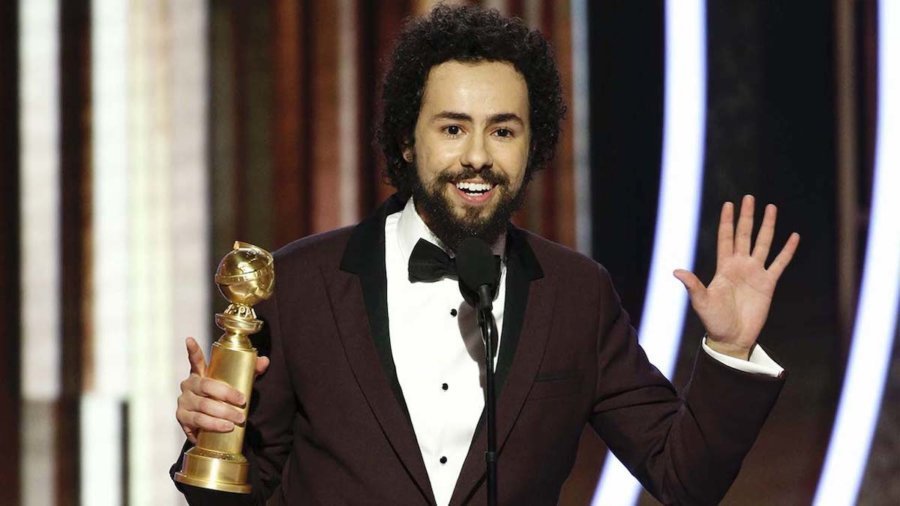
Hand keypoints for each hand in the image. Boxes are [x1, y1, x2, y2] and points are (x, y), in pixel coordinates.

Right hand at [176, 336, 270, 442]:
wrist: (209, 424)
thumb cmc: (223, 399)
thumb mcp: (236, 384)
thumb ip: (250, 372)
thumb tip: (264, 361)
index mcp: (200, 373)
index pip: (195, 360)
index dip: (193, 350)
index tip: (190, 339)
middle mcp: (189, 385)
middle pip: (206, 386)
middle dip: (226, 395)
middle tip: (243, 402)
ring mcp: (183, 401)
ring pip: (203, 406)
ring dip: (222, 414)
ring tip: (238, 419)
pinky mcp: (181, 417)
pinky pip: (197, 421)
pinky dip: (213, 425)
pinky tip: (224, 427)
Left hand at [673, 195, 799, 359]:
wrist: (732, 337)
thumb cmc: (714, 320)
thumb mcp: (701, 301)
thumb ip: (693, 285)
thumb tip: (676, 271)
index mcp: (723, 267)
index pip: (726, 238)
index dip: (727, 221)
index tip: (729, 204)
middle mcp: (740, 266)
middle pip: (744, 235)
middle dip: (747, 216)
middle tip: (750, 197)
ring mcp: (755, 273)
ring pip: (763, 243)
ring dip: (767, 226)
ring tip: (771, 208)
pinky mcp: (768, 284)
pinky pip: (780, 263)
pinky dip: (787, 250)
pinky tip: (794, 236)